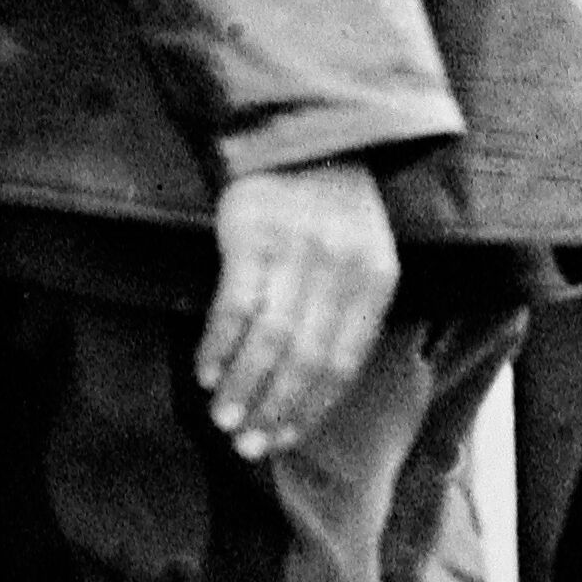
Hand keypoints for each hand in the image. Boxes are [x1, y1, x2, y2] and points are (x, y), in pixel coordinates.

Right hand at [196, 161, 405, 463]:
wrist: (303, 138)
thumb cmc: (331, 214)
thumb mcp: (361, 262)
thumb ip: (345, 319)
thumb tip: (309, 395)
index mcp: (374, 283)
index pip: (343, 364)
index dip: (311, 408)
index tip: (283, 439)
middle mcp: (339, 271)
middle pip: (305, 360)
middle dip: (274, 409)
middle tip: (246, 444)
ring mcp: (296, 253)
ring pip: (269, 340)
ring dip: (243, 386)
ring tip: (223, 418)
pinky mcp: (252, 236)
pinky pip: (235, 305)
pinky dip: (220, 345)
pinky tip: (207, 371)